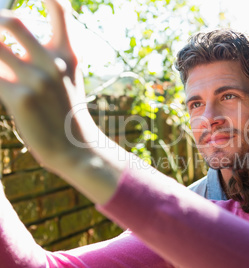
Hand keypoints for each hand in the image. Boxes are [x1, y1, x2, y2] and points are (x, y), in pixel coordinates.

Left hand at [0, 0, 90, 169]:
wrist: (75, 147)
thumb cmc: (65, 110)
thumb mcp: (67, 77)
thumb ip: (45, 54)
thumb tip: (8, 38)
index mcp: (67, 54)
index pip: (60, 10)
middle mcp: (53, 63)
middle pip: (12, 21)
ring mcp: (37, 80)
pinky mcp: (20, 98)